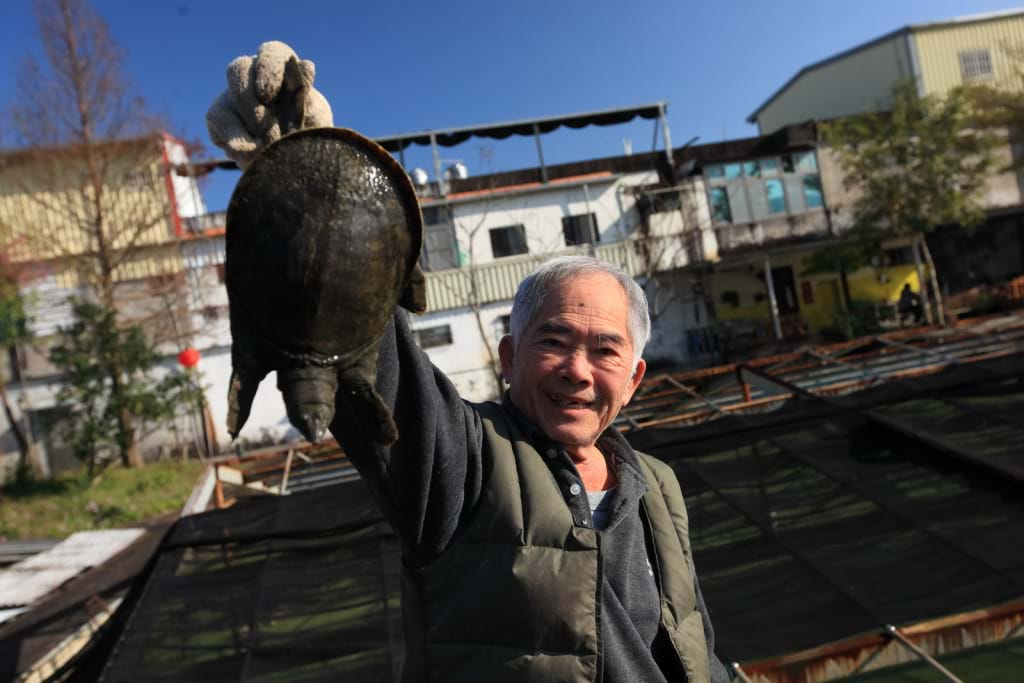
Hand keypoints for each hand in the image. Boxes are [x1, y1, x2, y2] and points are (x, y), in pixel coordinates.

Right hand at [206, 41, 332, 169]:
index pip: (272, 53)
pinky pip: (217, 120)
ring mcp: (233, 96)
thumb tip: (307, 65)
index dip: (267, 70)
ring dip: (245, 122)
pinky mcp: (220, 117)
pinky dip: (234, 139)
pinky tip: (250, 153)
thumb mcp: (315, 118)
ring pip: (226, 95)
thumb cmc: (308, 133)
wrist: (296, 161)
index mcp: (281, 70)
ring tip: (266, 144)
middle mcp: (253, 76)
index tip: (270, 96)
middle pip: (239, 69)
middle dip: (250, 98)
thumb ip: (309, 96)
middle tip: (265, 123)